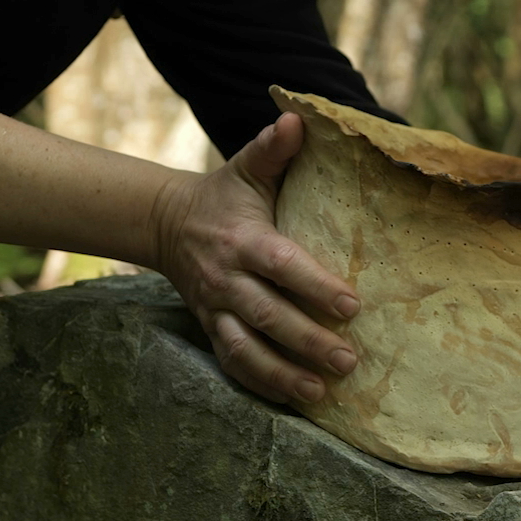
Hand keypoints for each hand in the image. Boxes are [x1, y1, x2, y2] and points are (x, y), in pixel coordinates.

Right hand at [151, 113, 360, 405]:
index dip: (314, 286)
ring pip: (246, 349)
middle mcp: (228, 280)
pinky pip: (233, 363)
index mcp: (243, 240)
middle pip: (267, 316)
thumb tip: (298, 118)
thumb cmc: (224, 196)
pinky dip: (260, 385)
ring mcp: (216, 309)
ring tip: (321, 392)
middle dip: (307, 341)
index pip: (281, 266)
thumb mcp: (245, 168)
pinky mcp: (212, 329)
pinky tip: (296, 401)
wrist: (167, 224)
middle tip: (348, 360)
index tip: (352, 305)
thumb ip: (274, 149)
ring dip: (282, 375)